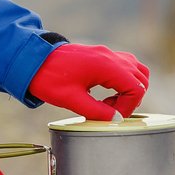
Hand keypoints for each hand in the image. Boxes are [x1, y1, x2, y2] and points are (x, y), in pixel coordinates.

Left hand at [28, 44, 149, 120]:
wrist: (32, 59)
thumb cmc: (49, 78)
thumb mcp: (71, 100)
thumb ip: (96, 111)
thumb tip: (116, 120)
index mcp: (105, 66)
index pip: (136, 88)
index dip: (129, 106)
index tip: (112, 115)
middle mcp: (111, 57)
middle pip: (141, 79)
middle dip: (131, 99)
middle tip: (109, 110)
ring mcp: (108, 54)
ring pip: (138, 70)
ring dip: (131, 88)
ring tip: (110, 101)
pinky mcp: (103, 55)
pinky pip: (127, 65)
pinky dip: (126, 80)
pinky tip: (108, 91)